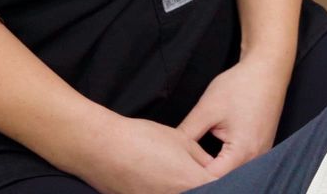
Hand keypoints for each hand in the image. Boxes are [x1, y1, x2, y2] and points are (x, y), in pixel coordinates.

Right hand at [67, 115, 214, 193]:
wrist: (102, 148)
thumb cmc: (141, 138)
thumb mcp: (180, 140)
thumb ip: (201, 157)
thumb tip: (211, 168)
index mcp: (190, 180)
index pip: (219, 187)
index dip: (223, 180)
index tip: (223, 175)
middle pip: (201, 193)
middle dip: (204, 185)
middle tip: (195, 171)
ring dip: (186, 189)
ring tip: (171, 172)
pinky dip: (166, 191)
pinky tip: (159, 179)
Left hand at [177, 55, 292, 177]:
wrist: (267, 70)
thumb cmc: (240, 86)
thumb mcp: (207, 109)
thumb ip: (187, 133)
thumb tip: (171, 151)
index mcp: (243, 152)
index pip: (213, 179)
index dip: (193, 177)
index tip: (177, 171)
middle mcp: (256, 158)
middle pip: (224, 180)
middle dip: (203, 176)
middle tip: (182, 168)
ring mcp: (261, 154)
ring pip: (233, 174)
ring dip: (214, 171)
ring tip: (194, 165)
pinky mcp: (261, 148)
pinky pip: (241, 165)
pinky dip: (226, 164)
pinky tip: (210, 159)